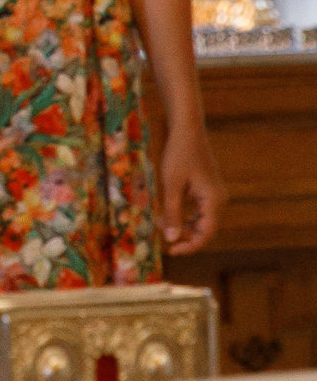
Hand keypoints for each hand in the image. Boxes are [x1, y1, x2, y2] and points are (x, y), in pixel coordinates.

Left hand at [158, 124, 225, 255]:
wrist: (187, 130)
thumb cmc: (179, 155)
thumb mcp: (171, 185)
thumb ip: (172, 212)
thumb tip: (171, 238)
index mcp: (215, 201)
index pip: (207, 233)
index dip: (190, 245)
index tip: (171, 251)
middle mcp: (219, 200)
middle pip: (205, 229)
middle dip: (184, 236)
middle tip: (162, 237)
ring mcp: (214, 195)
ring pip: (201, 221)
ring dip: (182, 226)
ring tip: (160, 224)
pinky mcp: (207, 190)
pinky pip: (198, 211)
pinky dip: (183, 215)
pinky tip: (166, 214)